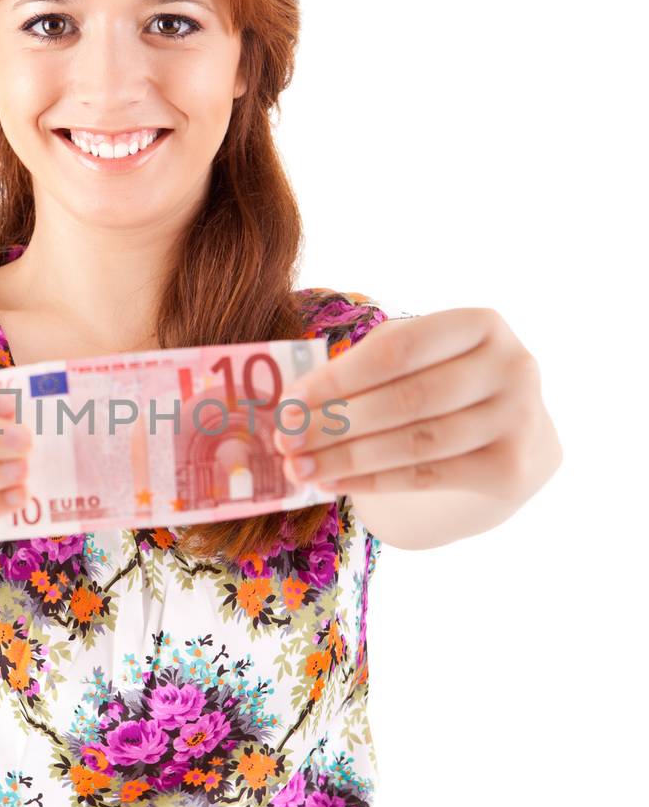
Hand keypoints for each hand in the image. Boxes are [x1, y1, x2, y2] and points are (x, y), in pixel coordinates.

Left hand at [272, 309, 560, 502]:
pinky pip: (428, 476)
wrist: (514, 437)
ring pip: (415, 442)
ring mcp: (519, 418)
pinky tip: (333, 482)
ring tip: (300, 467)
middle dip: (337, 421)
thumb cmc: (447, 385)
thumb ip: (366, 367)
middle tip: (287, 439)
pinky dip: (373, 481)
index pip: (399, 349)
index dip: (339, 377)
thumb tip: (295, 402)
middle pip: (407, 399)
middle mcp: (513, 366)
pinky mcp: (512, 466)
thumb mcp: (420, 359)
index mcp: (483, 323)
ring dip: (347, 458)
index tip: (290, 401)